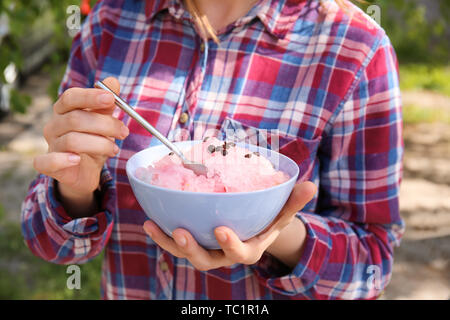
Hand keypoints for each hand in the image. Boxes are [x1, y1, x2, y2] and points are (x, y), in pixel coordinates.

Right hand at [33, 77, 128, 211]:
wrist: (85, 172)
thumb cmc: (93, 143)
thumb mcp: (103, 122)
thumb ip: (106, 104)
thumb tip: (113, 82)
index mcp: (65, 111)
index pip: (71, 97)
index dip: (90, 96)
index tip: (111, 98)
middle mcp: (54, 125)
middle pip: (76, 119)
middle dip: (105, 124)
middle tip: (124, 132)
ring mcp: (50, 145)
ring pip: (72, 140)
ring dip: (99, 144)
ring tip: (114, 149)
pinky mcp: (48, 166)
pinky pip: (48, 161)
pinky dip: (63, 159)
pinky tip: (77, 159)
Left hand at [143, 182, 316, 270]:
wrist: (254, 229)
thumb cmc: (268, 219)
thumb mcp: (282, 212)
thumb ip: (293, 201)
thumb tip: (311, 186)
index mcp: (249, 249)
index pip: (241, 253)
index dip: (231, 245)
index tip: (222, 230)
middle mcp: (225, 255)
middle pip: (207, 260)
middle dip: (192, 249)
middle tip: (180, 232)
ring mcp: (208, 250)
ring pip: (186, 253)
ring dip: (169, 242)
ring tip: (152, 226)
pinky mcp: (194, 242)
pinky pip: (176, 242)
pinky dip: (161, 234)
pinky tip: (149, 219)